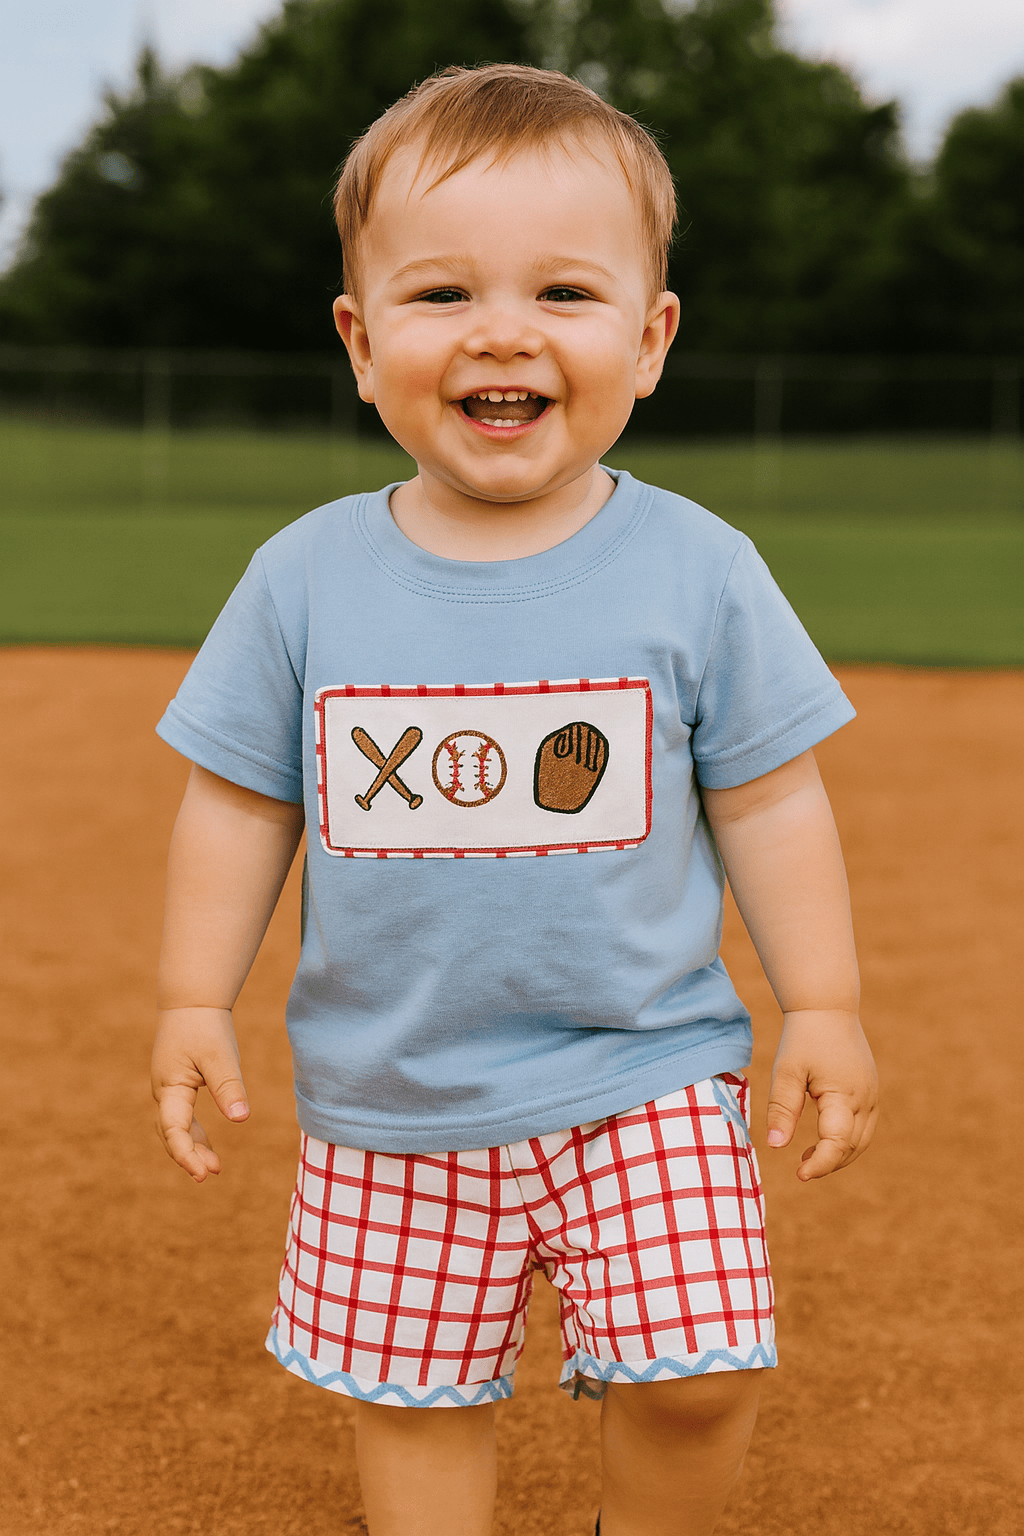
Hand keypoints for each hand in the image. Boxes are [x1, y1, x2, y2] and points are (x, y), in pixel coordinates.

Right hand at [152, 1007, 249, 1182]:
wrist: (192, 1002)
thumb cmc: (204, 1026)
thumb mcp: (219, 1056)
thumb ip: (228, 1087)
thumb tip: (241, 1120)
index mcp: (169, 1087)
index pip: (173, 1129)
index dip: (187, 1154)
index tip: (204, 1174)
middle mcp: (164, 1093)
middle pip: (171, 1134)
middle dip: (189, 1156)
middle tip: (212, 1174)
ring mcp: (168, 1091)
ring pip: (176, 1129)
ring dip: (193, 1148)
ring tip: (215, 1169)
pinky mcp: (178, 1087)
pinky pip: (182, 1119)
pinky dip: (193, 1135)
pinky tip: (208, 1149)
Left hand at [766, 1010, 877, 1180]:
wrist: (827, 1008)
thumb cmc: (803, 1039)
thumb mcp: (786, 1072)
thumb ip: (782, 1109)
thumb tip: (776, 1146)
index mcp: (845, 1094)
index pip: (838, 1142)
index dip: (821, 1163)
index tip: (799, 1175)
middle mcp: (866, 1099)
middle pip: (853, 1147)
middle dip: (829, 1163)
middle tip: (801, 1171)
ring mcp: (872, 1096)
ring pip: (861, 1141)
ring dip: (839, 1155)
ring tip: (808, 1159)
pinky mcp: (870, 1092)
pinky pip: (863, 1128)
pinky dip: (846, 1141)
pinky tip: (821, 1141)